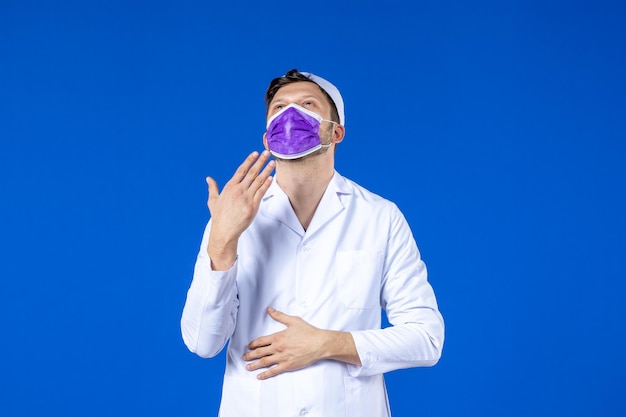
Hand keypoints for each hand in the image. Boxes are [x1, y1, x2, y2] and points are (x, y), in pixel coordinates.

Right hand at [206, 151, 274, 269]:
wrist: (224, 230)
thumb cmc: (219, 216)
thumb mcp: (213, 200)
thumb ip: (212, 188)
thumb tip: (208, 179)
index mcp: (230, 187)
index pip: (241, 170)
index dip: (249, 160)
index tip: (255, 153)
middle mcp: (238, 190)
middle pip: (252, 172)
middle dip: (260, 161)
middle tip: (267, 153)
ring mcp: (246, 197)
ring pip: (259, 181)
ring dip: (267, 171)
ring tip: (272, 163)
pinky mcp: (253, 206)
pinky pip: (261, 192)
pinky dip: (267, 184)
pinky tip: (271, 177)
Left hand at [243, 307, 327, 379]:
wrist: (319, 344)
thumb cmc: (308, 332)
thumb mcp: (293, 321)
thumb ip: (279, 315)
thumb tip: (269, 309)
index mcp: (278, 337)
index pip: (261, 341)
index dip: (253, 344)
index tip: (249, 346)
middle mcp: (278, 348)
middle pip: (260, 353)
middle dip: (250, 355)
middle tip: (244, 357)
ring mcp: (282, 358)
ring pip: (264, 362)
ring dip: (254, 365)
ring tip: (248, 367)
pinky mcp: (288, 365)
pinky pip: (274, 371)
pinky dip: (265, 374)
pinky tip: (260, 376)